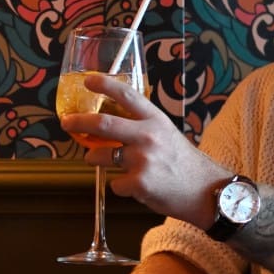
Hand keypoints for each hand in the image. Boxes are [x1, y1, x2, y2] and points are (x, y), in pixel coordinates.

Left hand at [61, 74, 226, 225]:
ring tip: (97, 159)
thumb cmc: (185, 164)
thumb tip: (110, 126)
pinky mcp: (139, 183)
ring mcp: (143, 160)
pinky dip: (120, 186)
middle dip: (79, 122)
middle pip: (103, 123)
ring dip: (94, 157)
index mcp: (155, 120)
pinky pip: (115, 183)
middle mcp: (148, 136)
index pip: (127, 95)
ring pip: (102, 156)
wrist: (207, 192)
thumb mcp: (167, 134)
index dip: (104, 84)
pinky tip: (135, 186)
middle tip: (67, 122)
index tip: (87, 80)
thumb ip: (142, 127)